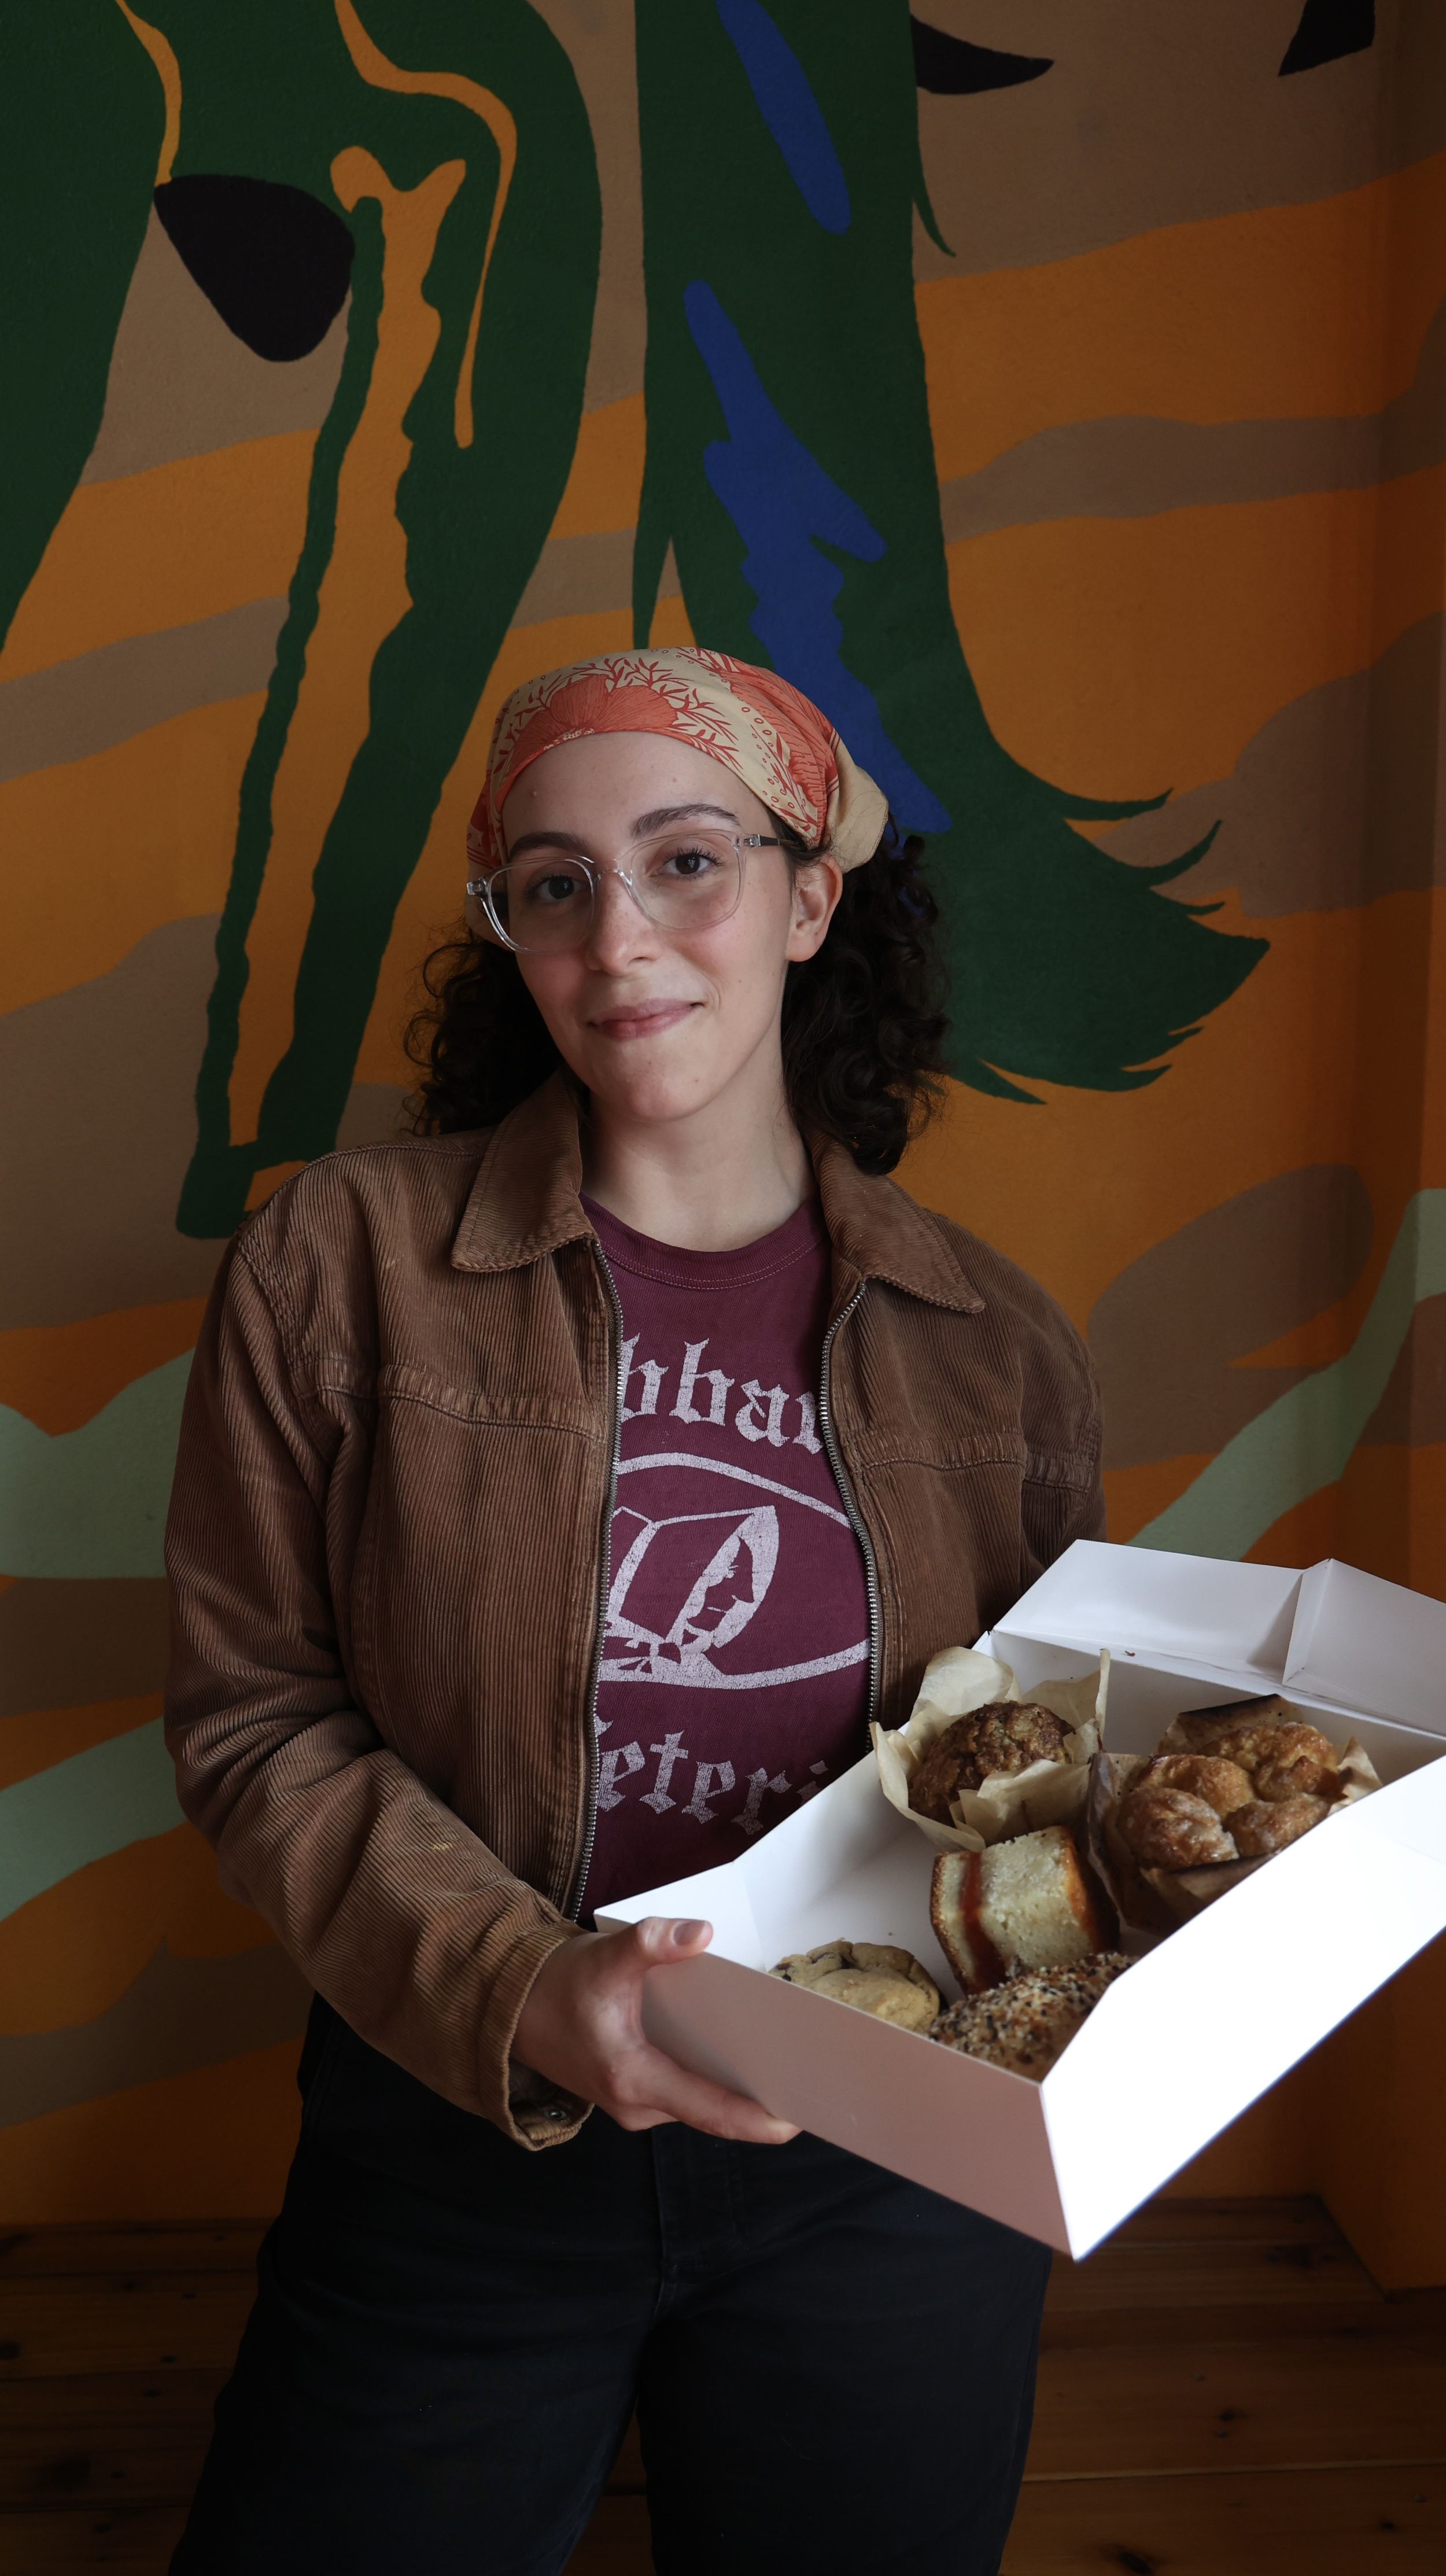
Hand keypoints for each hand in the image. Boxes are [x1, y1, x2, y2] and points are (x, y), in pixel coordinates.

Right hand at [513, 1916, 798, 2142]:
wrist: (511, 2006)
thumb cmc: (557, 1985)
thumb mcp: (605, 1957)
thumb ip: (652, 1943)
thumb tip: (700, 1934)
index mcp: (634, 2079)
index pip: (711, 2112)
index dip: (759, 2120)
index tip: (800, 2118)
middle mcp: (638, 2105)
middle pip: (713, 2112)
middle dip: (761, 2102)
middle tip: (812, 2081)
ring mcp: (636, 2104)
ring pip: (700, 2104)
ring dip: (738, 2087)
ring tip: (788, 2063)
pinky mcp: (635, 2093)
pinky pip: (686, 2093)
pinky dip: (714, 2078)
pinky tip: (741, 2053)